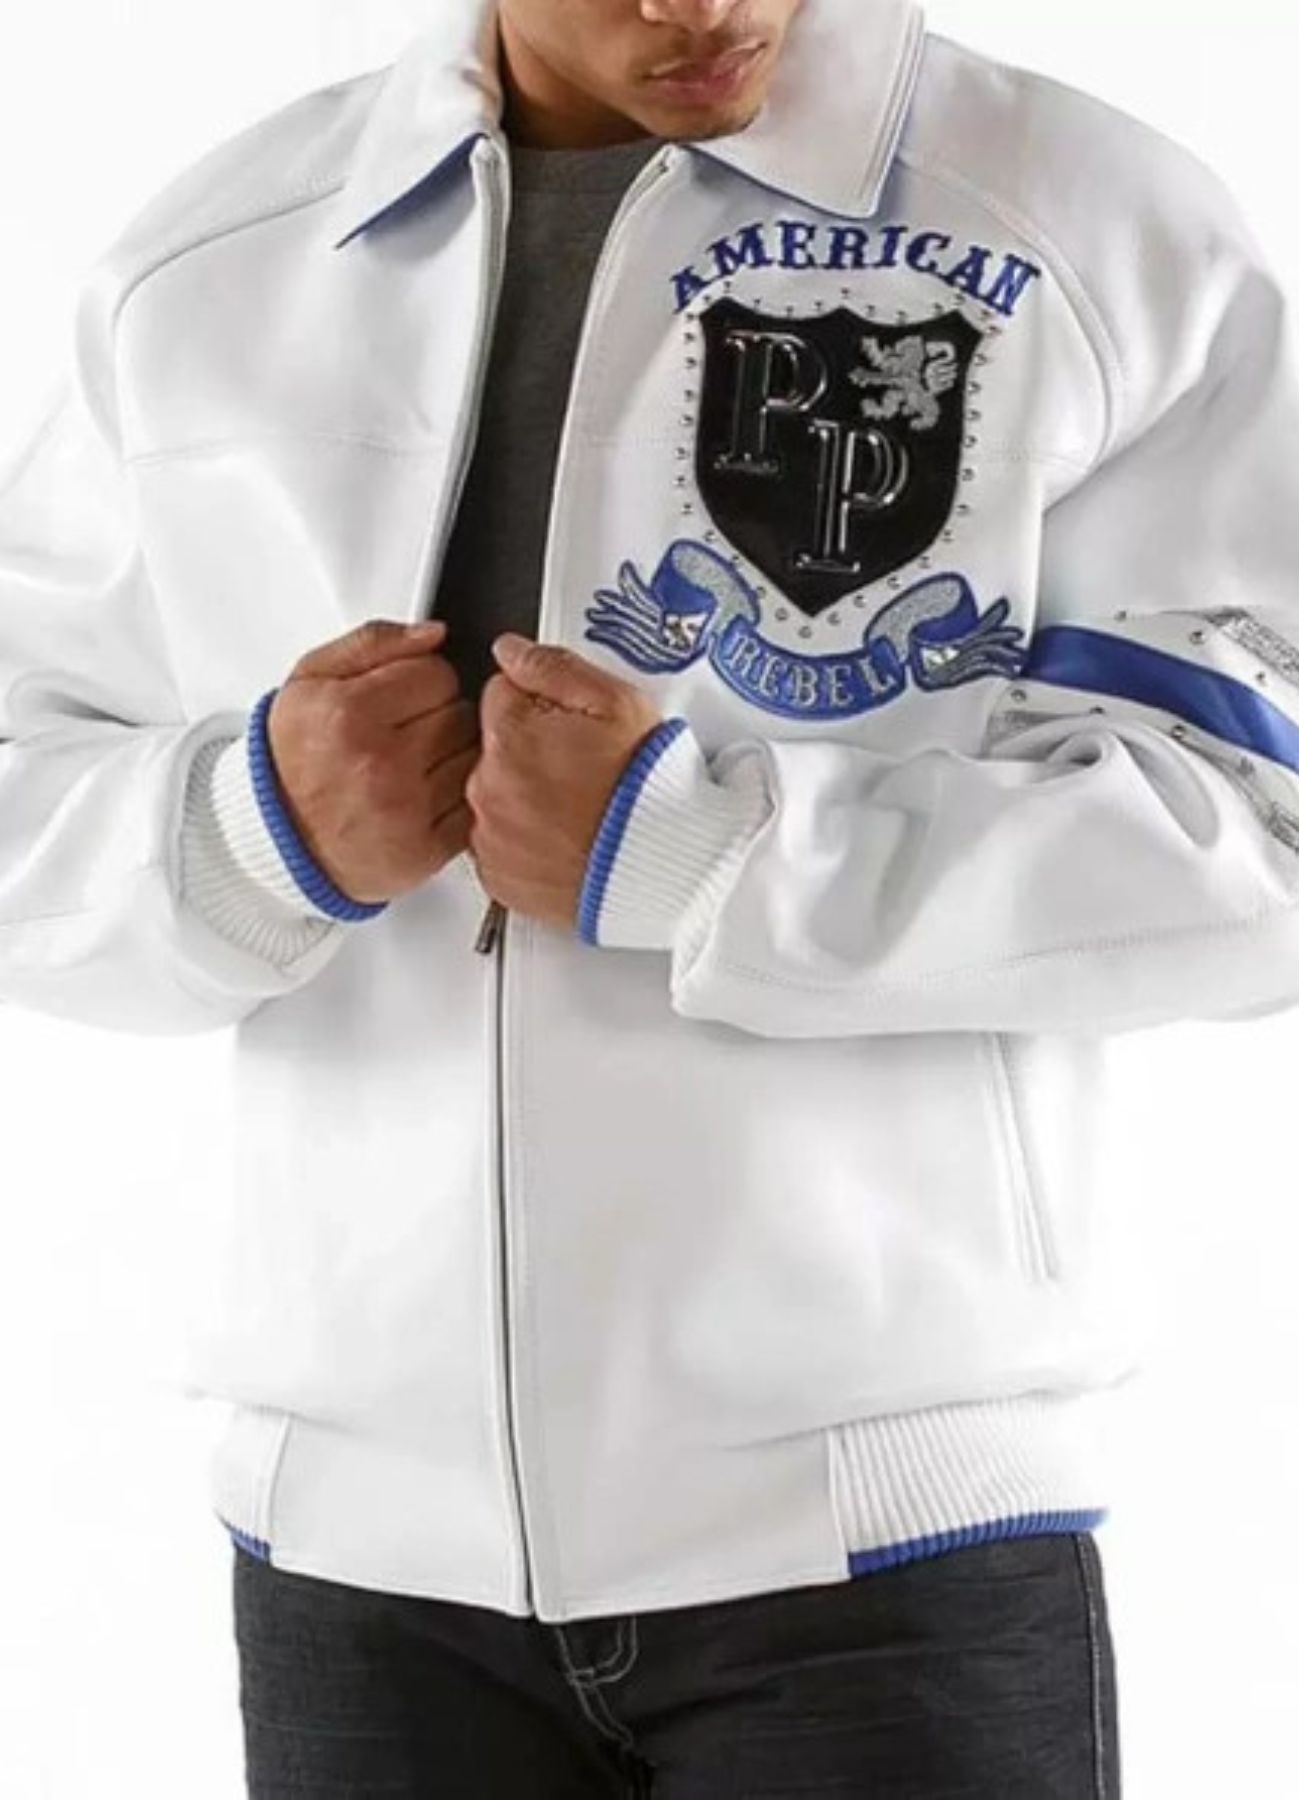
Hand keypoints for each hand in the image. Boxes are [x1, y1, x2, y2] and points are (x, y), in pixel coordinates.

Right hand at [265, 617, 479, 904]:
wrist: (279, 837)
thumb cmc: (293, 757)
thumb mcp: (310, 679)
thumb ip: (372, 643)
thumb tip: (434, 633)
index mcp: (350, 714)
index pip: (438, 672)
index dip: (424, 679)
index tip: (403, 695)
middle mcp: (380, 763)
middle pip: (461, 713)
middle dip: (440, 715)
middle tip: (407, 730)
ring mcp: (407, 809)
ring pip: (475, 757)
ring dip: (454, 755)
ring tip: (416, 762)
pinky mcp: (427, 847)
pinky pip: (475, 804)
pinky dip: (459, 797)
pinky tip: (426, 794)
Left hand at [466, 634, 664, 931]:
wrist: (661, 864)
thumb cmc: (645, 789)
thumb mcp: (617, 703)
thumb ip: (553, 667)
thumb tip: (510, 650)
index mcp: (509, 735)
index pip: (501, 694)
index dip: (540, 705)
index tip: (571, 727)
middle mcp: (486, 786)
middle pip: (494, 748)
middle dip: (528, 751)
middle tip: (581, 769)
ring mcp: (489, 835)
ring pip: (494, 798)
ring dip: (523, 798)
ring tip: (576, 808)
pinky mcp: (497, 875)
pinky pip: (499, 847)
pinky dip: (523, 843)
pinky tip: (563, 839)